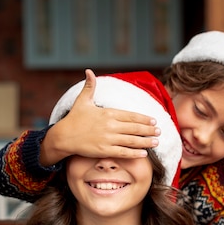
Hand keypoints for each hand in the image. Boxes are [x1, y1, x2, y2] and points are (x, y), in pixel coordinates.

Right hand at [40, 69, 160, 165]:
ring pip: (132, 141)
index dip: (144, 119)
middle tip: (159, 132)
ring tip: (156, 142)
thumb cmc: (74, 119)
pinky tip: (144, 153)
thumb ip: (90, 86)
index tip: (154, 121)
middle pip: (135, 128)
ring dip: (146, 142)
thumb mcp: (82, 101)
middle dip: (149, 130)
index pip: (131, 116)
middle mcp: (110, 125)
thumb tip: (89, 71)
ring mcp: (108, 139)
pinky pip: (123, 152)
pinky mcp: (104, 150)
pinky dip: (135, 153)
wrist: (63, 136)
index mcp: (108, 113)